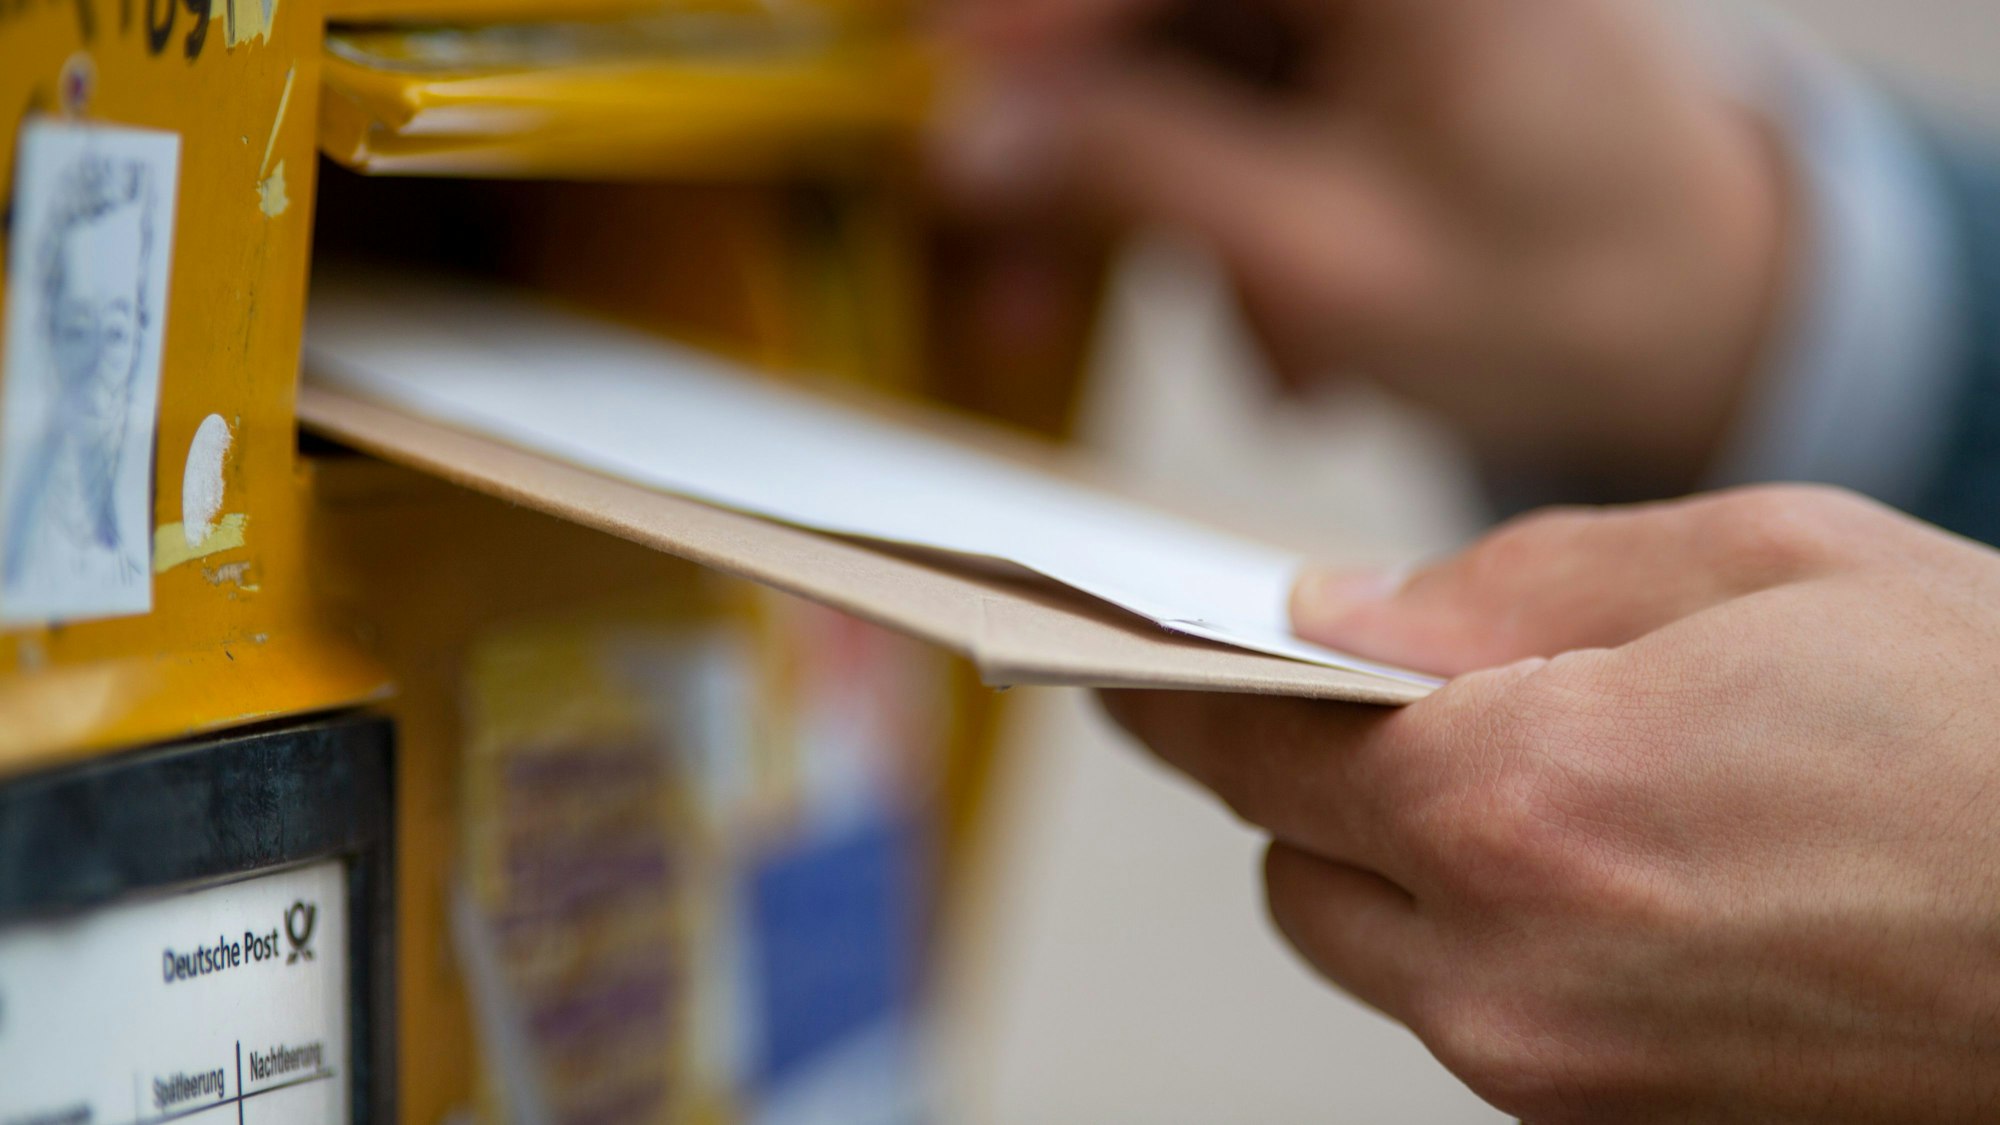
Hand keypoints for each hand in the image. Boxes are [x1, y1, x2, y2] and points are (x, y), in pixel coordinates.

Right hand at [934, 0, 1791, 486]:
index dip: (1018, 27)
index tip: (930, 114)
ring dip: (1149, 212)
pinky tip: (1282, 324)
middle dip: (1070, 153)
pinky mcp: (1344, 40)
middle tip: (1016, 296)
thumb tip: (970, 137)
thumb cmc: (1569, 286)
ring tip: (1236, 349)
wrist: (1704, 313)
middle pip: (1140, 13)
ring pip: (1160, 62)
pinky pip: (1217, 101)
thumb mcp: (1328, 255)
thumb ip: (1138, 174)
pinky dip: (1215, 215)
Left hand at [1105, 486, 1999, 1121]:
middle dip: (1299, 777)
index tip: (1125, 666)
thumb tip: (1339, 613)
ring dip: (1394, 864)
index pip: (1251, 747)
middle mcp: (1512, 976)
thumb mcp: (1762, 560)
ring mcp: (1568, 1085)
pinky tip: (1588, 860)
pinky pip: (1478, 1019)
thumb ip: (1510, 585)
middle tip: (1364, 695)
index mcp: (1521, 806)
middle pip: (1290, 871)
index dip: (1177, 695)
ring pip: (1375, 958)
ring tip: (1507, 768)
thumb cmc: (1996, 720)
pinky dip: (1483, 936)